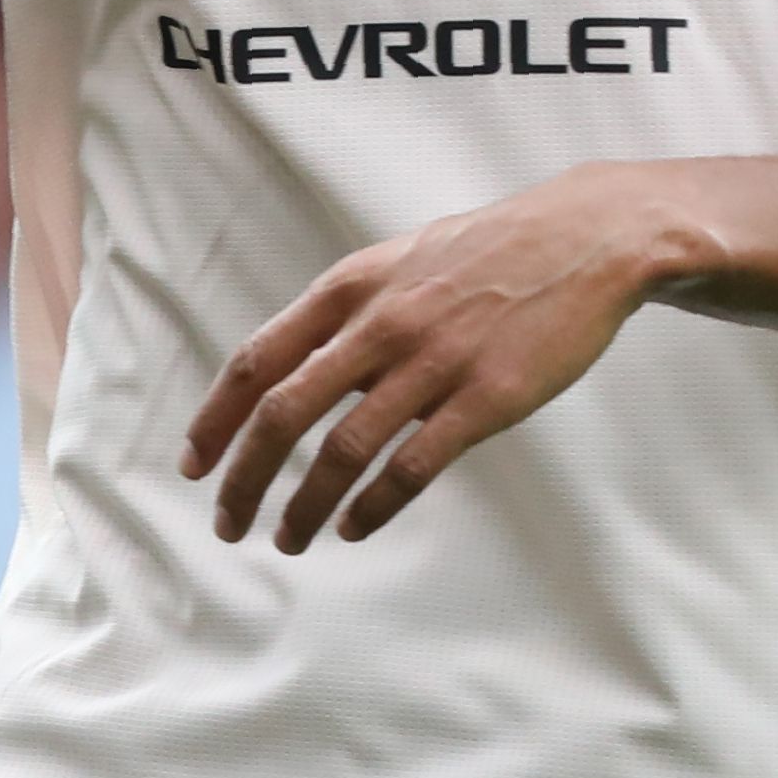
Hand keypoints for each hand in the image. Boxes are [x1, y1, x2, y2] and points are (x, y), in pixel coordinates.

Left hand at [181, 165, 677, 552]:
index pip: (257, 360)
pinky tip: (353, 528)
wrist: (582, 239)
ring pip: (343, 450)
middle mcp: (378, 325)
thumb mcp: (394, 262)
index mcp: (346, 289)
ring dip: (306, 505)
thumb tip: (294, 368)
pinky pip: (413, 466)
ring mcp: (432, 363)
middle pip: (283, 412)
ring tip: (290, 538)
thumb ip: (344, 313)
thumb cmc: (483, 254)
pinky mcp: (487, 398)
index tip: (194, 465)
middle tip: (228, 522)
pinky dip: (374, 506)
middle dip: (245, 476)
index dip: (216, 418)